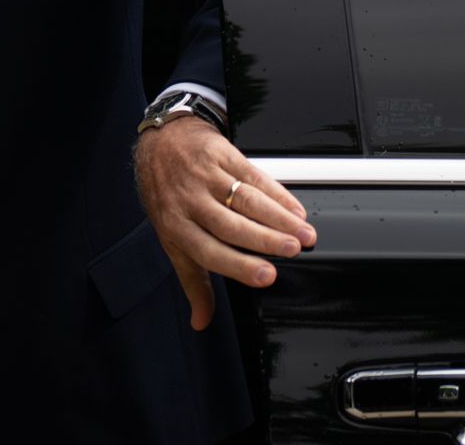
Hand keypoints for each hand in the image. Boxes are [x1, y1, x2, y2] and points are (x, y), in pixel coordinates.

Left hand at [134, 116, 316, 330]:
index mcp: (177, 227)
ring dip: (279, 216)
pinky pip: (254, 175)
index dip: (239, 264)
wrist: (161, 143)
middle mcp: (190, 201)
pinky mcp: (222, 155)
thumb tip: (201, 321)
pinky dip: (278, 193)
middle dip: (266, 239)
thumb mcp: (172, 239)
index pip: (209, 251)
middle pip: (232, 224)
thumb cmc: (168, 196)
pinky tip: (295, 208)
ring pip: (246, 199)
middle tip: (293, 250)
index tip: (267, 276)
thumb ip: (193, 282)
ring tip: (303, 232)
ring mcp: (206, 176)